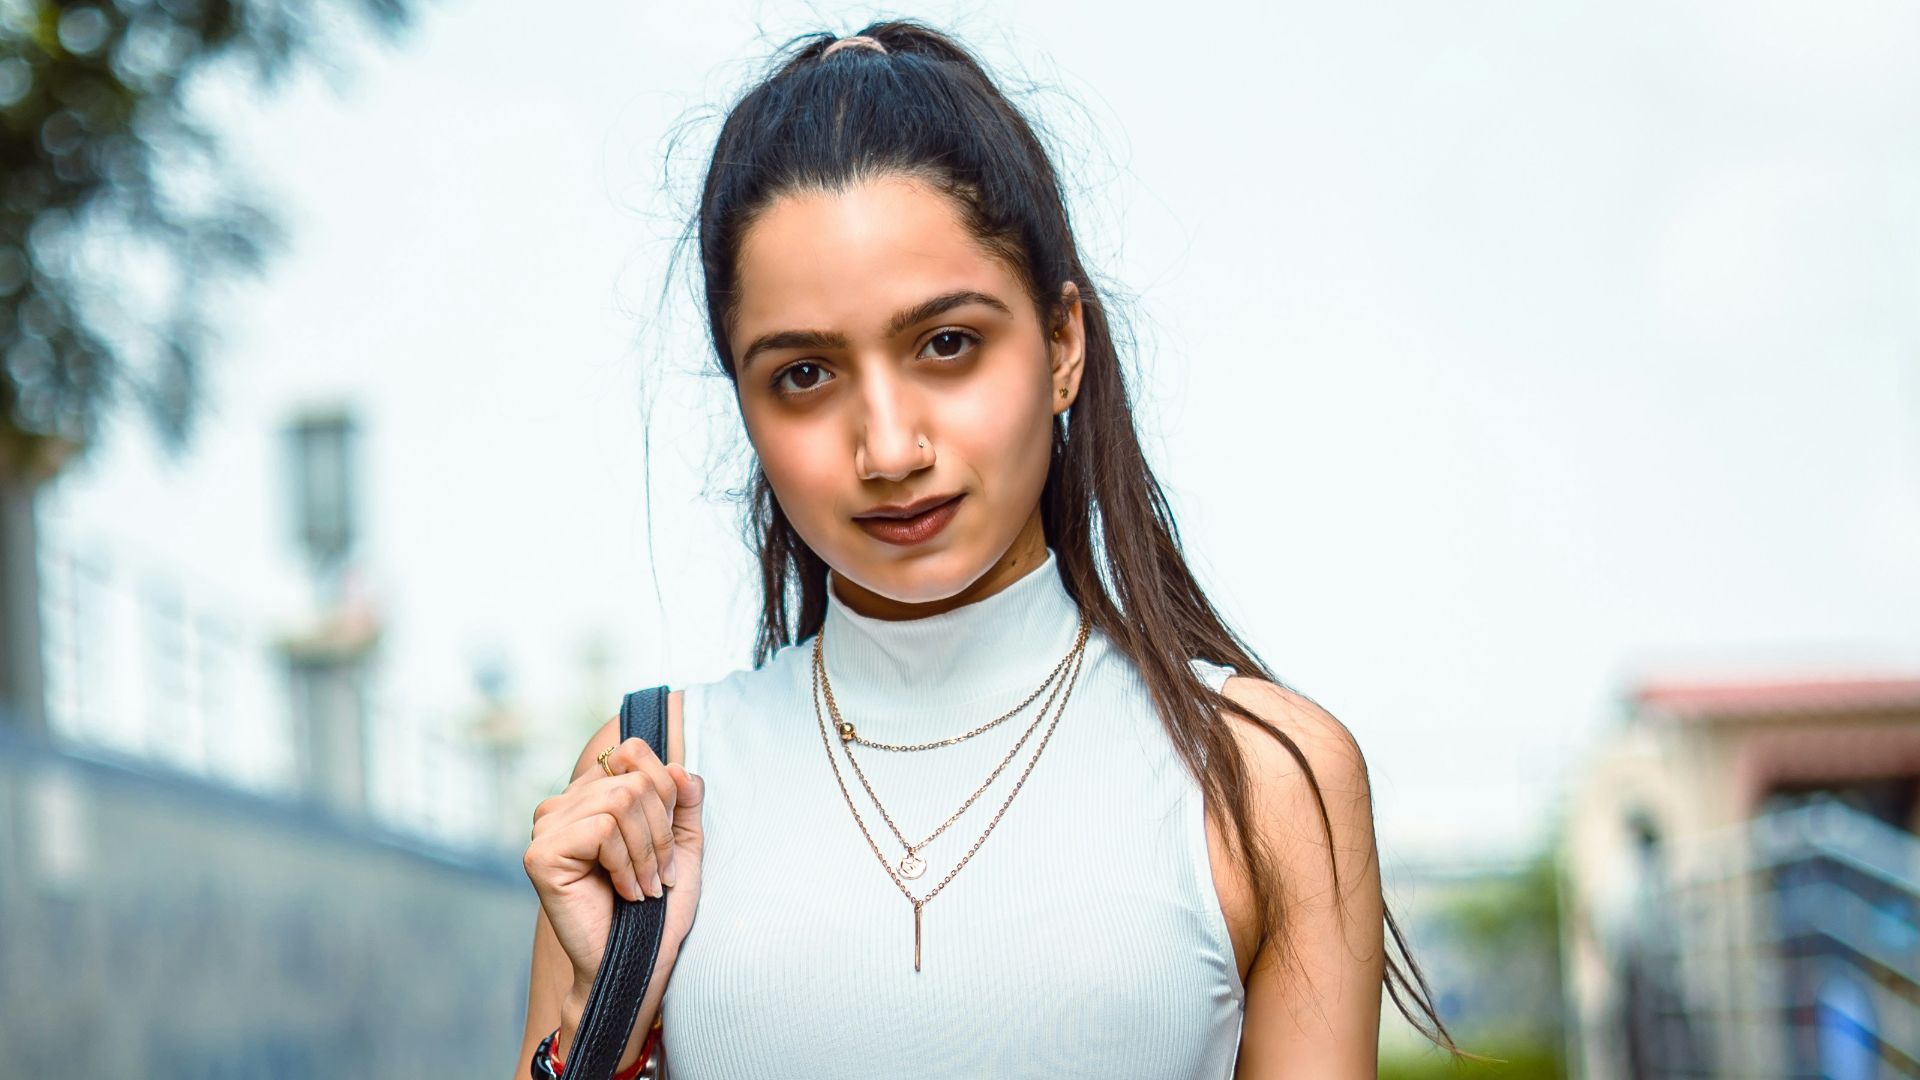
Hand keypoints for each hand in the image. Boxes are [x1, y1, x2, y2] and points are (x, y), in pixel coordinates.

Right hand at [523, 737, 705, 995]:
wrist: (639, 961)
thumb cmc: (658, 907)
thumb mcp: (683, 844)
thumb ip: (684, 800)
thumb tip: (678, 767)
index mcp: (590, 794)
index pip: (633, 751)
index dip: (665, 792)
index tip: (668, 843)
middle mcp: (561, 804)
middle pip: (633, 780)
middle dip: (661, 832)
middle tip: (661, 877)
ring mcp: (545, 827)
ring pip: (621, 801)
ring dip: (647, 852)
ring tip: (646, 887)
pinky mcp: (540, 854)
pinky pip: (602, 829)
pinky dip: (626, 864)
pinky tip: (625, 893)